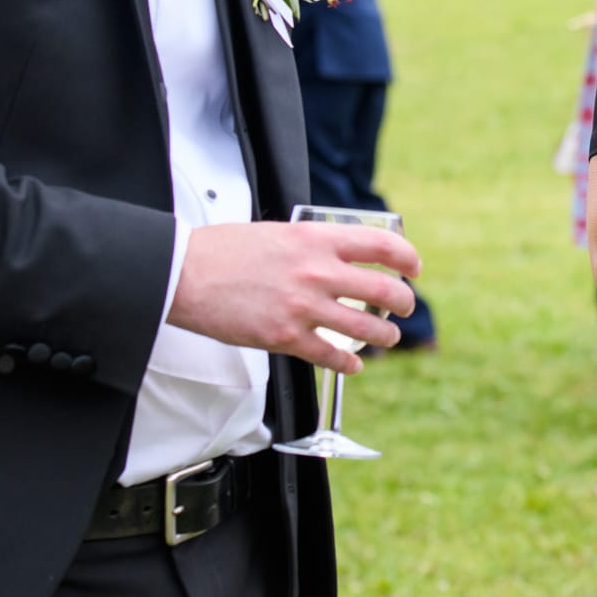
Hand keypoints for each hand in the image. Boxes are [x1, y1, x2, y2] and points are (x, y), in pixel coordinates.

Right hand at [170, 223, 420, 373]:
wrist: (184, 274)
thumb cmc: (222, 251)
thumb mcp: (278, 232)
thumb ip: (310, 245)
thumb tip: (334, 256)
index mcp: (317, 239)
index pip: (382, 246)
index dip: (407, 259)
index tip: (412, 268)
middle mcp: (318, 272)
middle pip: (384, 290)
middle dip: (403, 303)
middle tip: (404, 307)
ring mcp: (304, 307)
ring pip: (366, 327)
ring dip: (384, 335)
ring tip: (386, 337)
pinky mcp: (286, 337)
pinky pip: (332, 355)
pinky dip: (349, 362)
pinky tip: (353, 363)